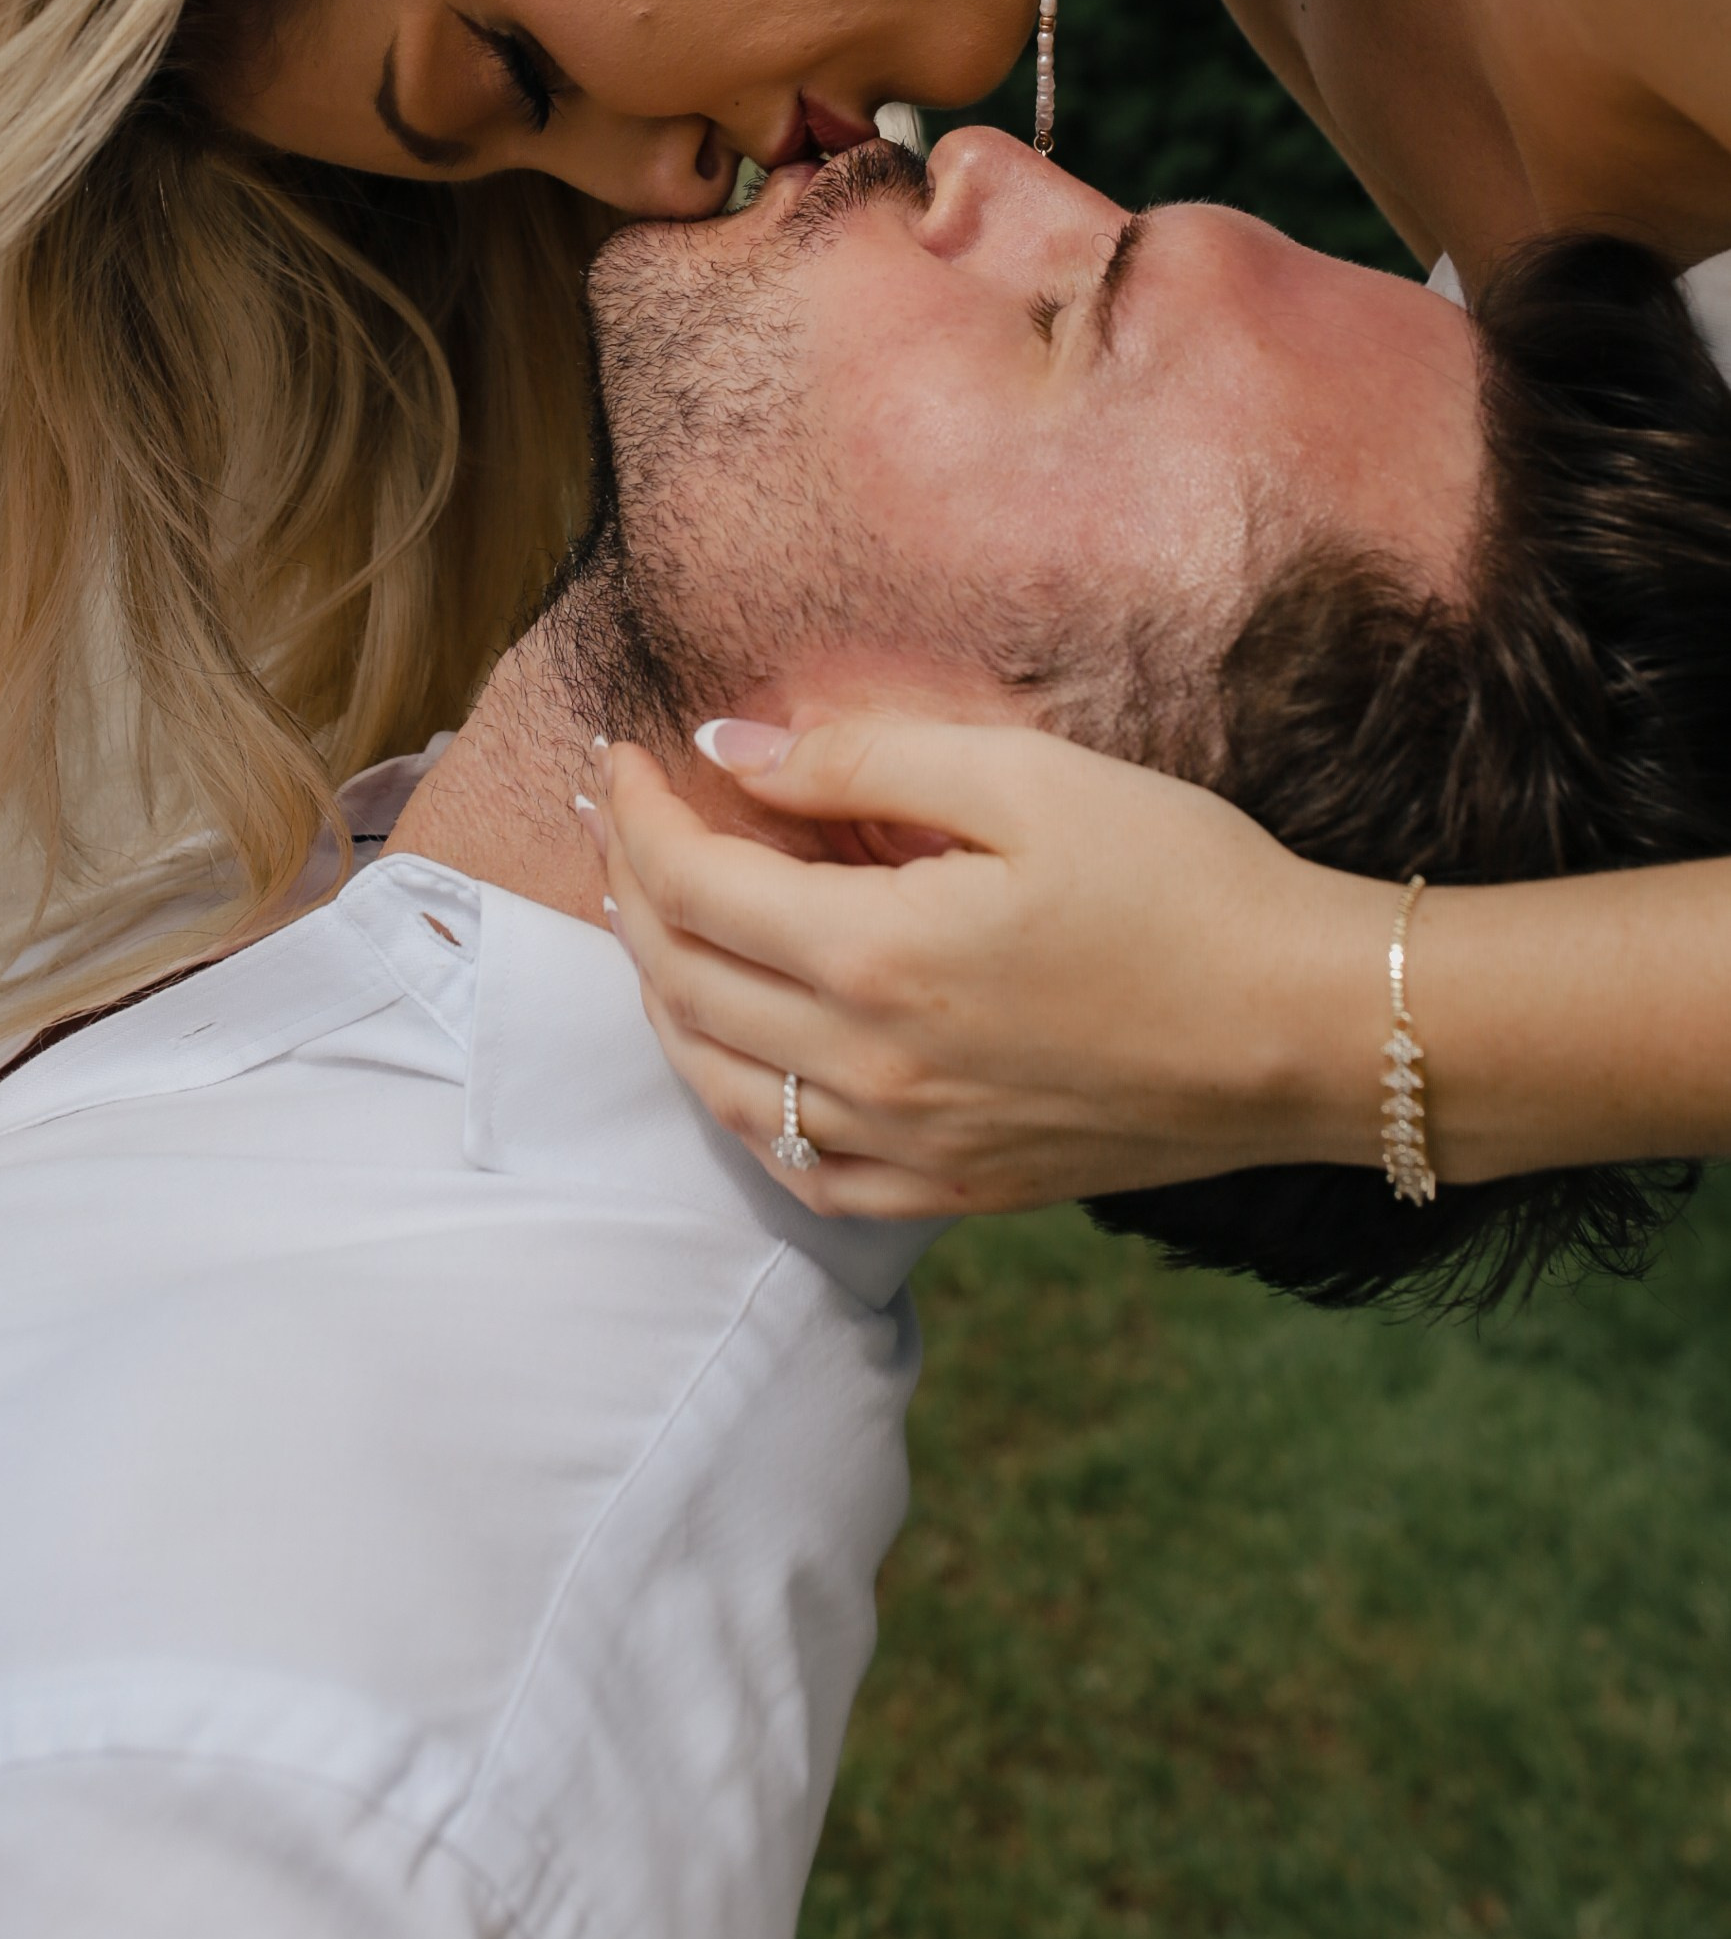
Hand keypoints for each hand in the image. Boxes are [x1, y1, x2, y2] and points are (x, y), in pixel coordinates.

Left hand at [594, 714, 1391, 1217]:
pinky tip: (740, 1055)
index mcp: (876, 957)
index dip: (637, 815)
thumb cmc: (1184, 882)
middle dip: (631, 891)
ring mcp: (909, 1143)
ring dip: (663, 996)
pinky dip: (739, 1105)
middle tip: (626, 824)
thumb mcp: (1026, 777)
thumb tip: (728, 749)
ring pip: (719, 1083)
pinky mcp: (956, 1189)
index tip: (624, 758)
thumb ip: (863, 759)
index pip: (691, 886)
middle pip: (682, 982)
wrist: (1314, 1029)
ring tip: (658, 921)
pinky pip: (799, 1169)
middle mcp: (871, 1068)